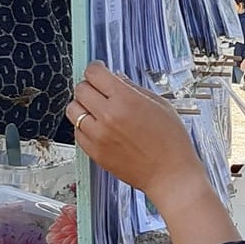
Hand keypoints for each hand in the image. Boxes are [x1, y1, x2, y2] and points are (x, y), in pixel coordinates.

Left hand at [66, 62, 204, 201]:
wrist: (171, 175)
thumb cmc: (171, 142)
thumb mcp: (160, 106)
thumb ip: (134, 89)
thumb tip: (117, 79)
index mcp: (126, 100)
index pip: (95, 74)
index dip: (96, 68)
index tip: (99, 70)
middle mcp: (107, 116)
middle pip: (80, 89)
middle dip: (89, 85)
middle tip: (99, 89)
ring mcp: (98, 136)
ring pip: (72, 110)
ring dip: (82, 105)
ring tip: (96, 109)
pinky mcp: (94, 152)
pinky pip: (77, 132)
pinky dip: (84, 126)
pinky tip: (99, 127)